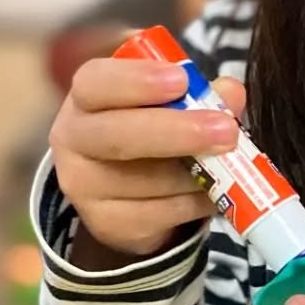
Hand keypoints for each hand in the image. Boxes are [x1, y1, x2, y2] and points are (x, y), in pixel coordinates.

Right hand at [49, 56, 245, 260]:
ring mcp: (85, 186)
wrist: (126, 191)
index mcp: (87, 97)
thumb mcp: (170, 103)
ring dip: (197, 173)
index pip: (96, 82)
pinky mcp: (108, 224)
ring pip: (147, 181)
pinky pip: (161, 214)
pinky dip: (196, 203)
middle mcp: (74, 139)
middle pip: (117, 135)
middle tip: (225, 130)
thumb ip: (200, 94)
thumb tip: (231, 93)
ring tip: (231, 163)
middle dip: (176, 132)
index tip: (182, 80)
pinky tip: (215, 192)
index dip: (138, 80)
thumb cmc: (150, 128)